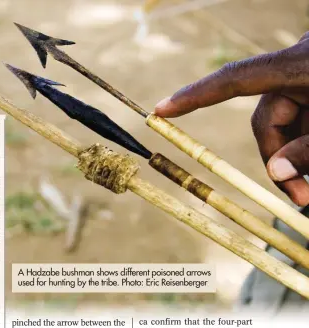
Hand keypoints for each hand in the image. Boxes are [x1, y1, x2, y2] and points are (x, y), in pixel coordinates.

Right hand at [154, 32, 308, 205]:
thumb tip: (276, 173)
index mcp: (303, 64)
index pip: (235, 80)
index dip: (195, 96)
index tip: (161, 111)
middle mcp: (303, 66)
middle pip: (269, 115)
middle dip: (281, 160)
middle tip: (302, 200)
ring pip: (291, 122)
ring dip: (300, 158)